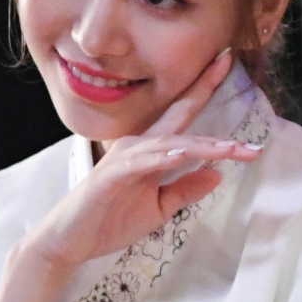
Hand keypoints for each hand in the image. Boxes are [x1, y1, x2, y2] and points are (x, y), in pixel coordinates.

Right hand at [28, 47, 259, 268]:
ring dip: (201, 144)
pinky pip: (142, 163)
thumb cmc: (109, 222)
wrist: (70, 240)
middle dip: (204, 90)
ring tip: (231, 146)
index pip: (182, 117)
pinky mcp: (111, 175)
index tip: (227, 62)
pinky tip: (182, 156)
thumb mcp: (159, 207)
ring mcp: (124, 158)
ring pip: (169, 143)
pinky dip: (162, 158)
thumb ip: (185, 190)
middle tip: (229, 61)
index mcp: (150, 150)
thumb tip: (217, 175)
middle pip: (179, 118)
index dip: (203, 89)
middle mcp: (138, 146)